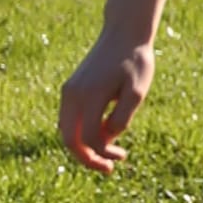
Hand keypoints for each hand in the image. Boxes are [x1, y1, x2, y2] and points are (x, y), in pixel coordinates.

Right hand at [58, 24, 154, 175]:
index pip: (89, 139)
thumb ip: (121, 119)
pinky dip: (81, 133)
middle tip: (108, 168)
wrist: (124, 33)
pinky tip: (101, 134)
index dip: (104, 154)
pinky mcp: (70, 88)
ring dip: (83, 147)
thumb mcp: (136, 93)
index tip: (122, 156)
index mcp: (89, 96)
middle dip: (87, 159)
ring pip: (66, 131)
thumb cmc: (135, 62)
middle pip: (69, 140)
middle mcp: (72, 95)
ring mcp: (68, 91)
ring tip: (106, 154)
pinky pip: (70, 120)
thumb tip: (105, 140)